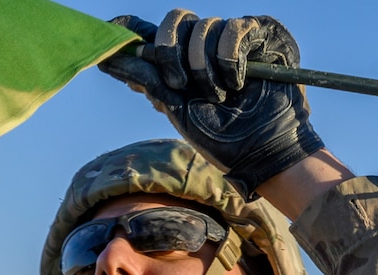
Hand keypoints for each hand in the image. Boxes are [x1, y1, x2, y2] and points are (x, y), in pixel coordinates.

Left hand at [102, 11, 324, 196]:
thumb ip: (149, 79)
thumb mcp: (177, 108)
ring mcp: (232, 39)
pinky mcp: (259, 34)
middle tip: (179, 83)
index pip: (156, 33)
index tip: (113, 24)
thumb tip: (113, 58)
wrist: (264, 152)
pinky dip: (230, 61)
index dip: (134, 27)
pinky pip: (232, 29)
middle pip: (176, 19)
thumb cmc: (224, 139)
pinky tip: (238, 83)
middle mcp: (205, 47)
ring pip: (204, 26)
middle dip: (171, 51)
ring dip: (205, 68)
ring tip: (221, 95)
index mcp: (184, 64)